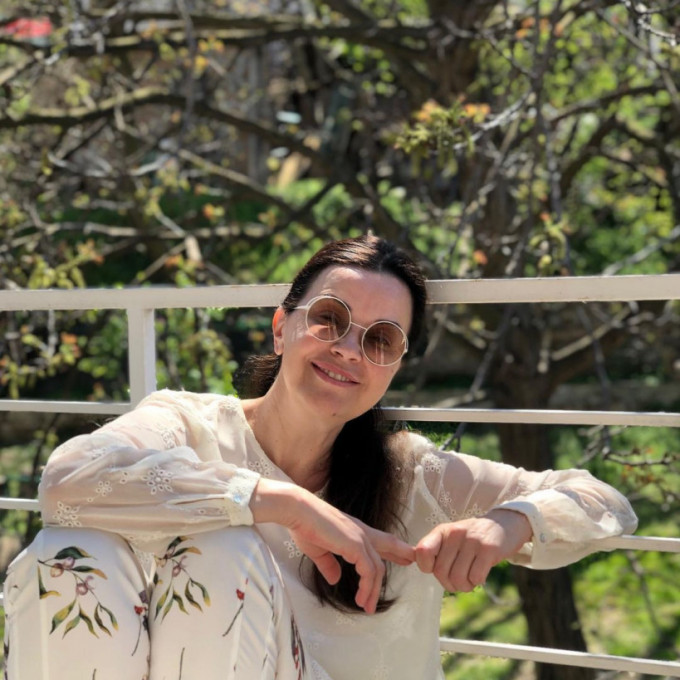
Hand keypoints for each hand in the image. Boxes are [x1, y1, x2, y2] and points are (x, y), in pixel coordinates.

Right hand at [251, 479, 414, 613]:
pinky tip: (361, 598)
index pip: (379, 539)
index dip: (393, 546)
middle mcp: (361, 533)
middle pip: (387, 546)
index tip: (404, 552)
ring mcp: (360, 539)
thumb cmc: (305, 527)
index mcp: (354, 531)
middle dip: (399, 555)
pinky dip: (367, 587)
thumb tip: (336, 579)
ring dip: (373, 589)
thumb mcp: (319, 550)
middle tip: (410, 562)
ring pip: (377, 568)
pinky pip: (368, 571)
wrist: (298, 512)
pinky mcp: (355, 546)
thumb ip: (329, 565)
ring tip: (367, 606)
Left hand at [415, 509, 531, 591]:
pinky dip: (477, 582)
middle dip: (449, 583)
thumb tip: (415, 561)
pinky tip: (480, 574)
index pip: (422, 552)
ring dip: (464, 586)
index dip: (426, 567)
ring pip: (458, 578)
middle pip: (440, 572)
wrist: (504, 524)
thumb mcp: (451, 537)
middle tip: (458, 581)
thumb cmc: (473, 537)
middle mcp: (455, 533)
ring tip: (470, 579)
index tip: (434, 570)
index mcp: (442, 531)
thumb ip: (435, 549)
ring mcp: (472, 540)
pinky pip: (476, 577)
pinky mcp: (489, 549)